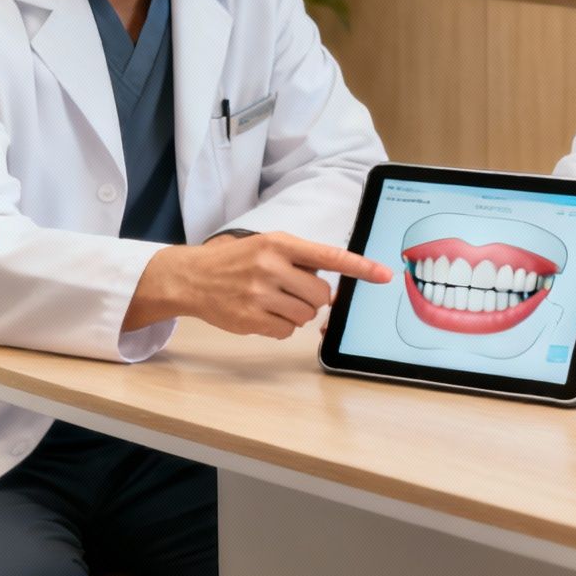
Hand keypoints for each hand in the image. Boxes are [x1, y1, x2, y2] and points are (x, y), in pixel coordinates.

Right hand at [132, 231, 390, 337]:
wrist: (191, 277)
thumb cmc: (234, 261)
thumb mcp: (265, 245)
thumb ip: (298, 259)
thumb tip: (330, 286)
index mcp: (279, 243)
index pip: (329, 256)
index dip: (360, 267)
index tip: (384, 274)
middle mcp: (270, 266)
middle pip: (320, 295)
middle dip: (313, 298)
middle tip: (292, 291)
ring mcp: (259, 294)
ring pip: (305, 316)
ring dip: (296, 313)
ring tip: (273, 300)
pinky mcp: (250, 319)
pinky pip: (285, 331)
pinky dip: (279, 326)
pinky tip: (261, 313)